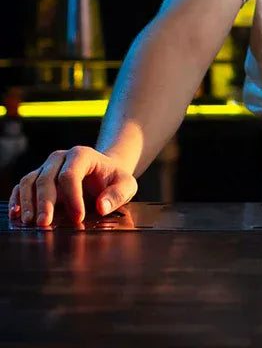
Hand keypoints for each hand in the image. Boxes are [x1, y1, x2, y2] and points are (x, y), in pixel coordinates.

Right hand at [8, 146, 137, 226]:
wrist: (104, 173)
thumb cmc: (114, 179)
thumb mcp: (126, 184)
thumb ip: (118, 194)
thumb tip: (102, 207)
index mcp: (83, 155)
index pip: (71, 174)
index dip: (72, 197)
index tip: (78, 217)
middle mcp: (61, 158)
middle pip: (47, 178)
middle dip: (45, 203)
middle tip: (45, 224)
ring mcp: (47, 167)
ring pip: (30, 181)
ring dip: (28, 202)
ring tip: (31, 222)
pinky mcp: (38, 177)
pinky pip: (22, 185)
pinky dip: (18, 199)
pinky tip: (17, 214)